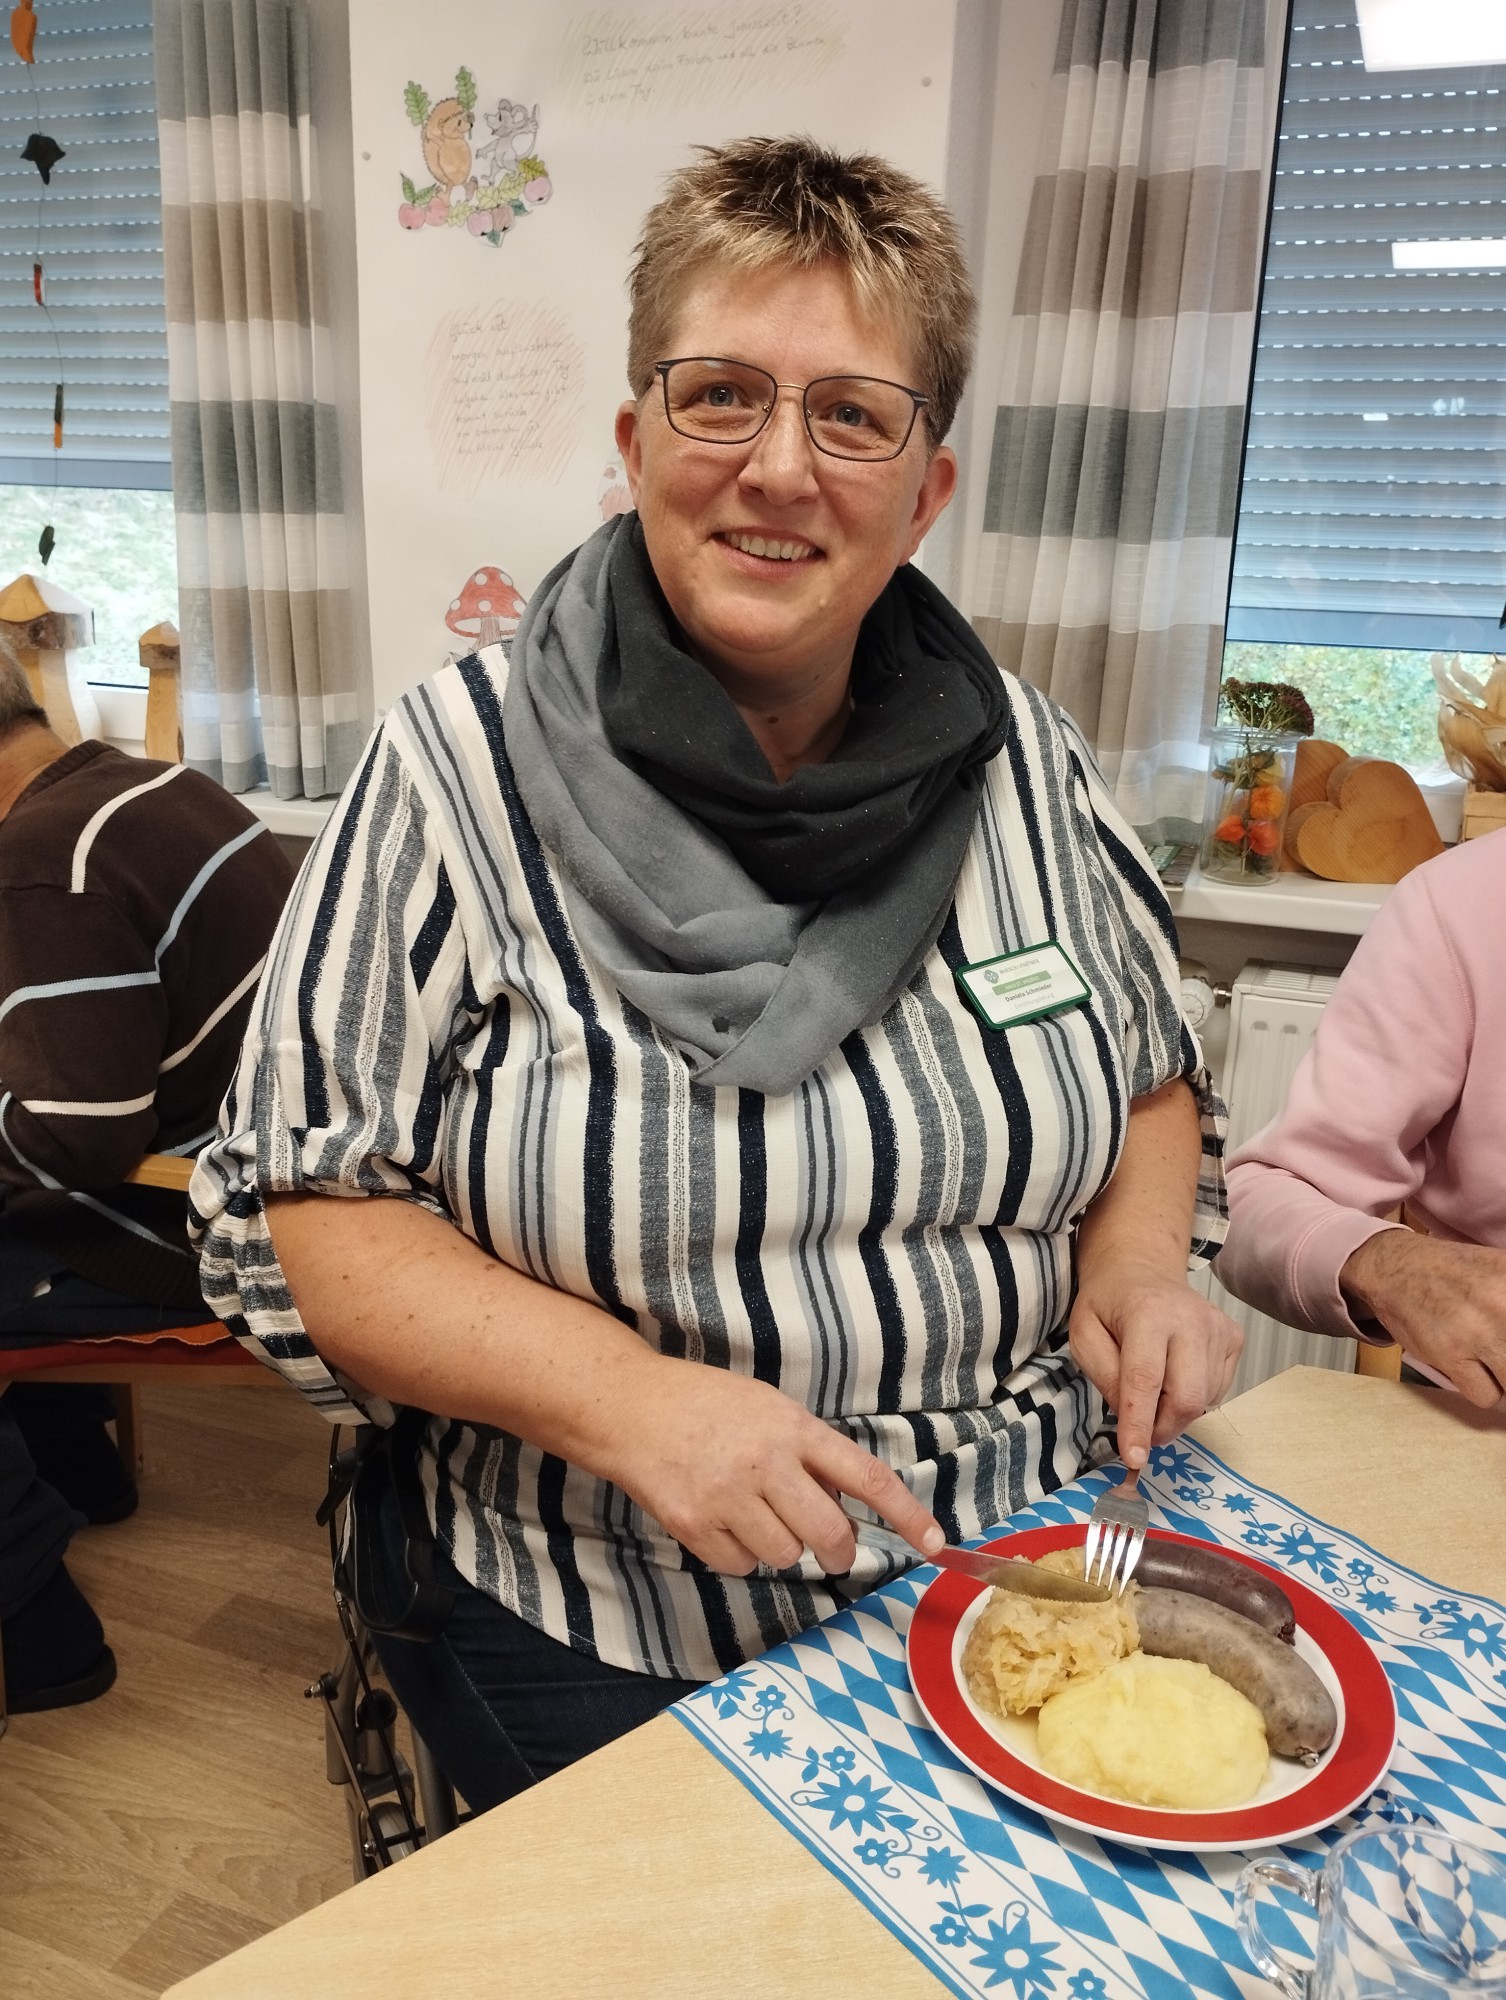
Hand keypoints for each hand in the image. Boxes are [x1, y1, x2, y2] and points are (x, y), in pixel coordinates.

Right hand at [604, 1355, 945, 1576]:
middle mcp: (765, 1463)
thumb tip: (843, 1510)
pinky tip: (721, 1521)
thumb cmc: (705, 1404)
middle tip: (831, 1549)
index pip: (867, 1476)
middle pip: (828, 1535)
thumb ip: (808, 1454)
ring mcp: (727, 1497)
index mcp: (793, 1428)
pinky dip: (739, 1555)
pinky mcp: (693, 1526)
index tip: (934, 1543)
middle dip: (837, 1551)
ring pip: (784, 1556)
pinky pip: (740, 1566)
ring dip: (780, 1547)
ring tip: (754, 1514)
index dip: (907, 1514)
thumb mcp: (768, 1409)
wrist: (629, 1408)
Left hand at [1069, 1265, 1243, 1469]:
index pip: (1145, 1379)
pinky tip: (1175, 1374)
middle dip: (1161, 1428)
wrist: (1143, 1269)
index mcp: (1148, 1313)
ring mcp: (1218, 1328)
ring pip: (1204, 1400)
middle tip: (1139, 1432)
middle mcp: (1191, 1319)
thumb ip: (1104, 1377)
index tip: (1133, 1458)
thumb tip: (1131, 1419)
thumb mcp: (1084, 1335)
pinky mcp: (1233, 1338)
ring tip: (1153, 1389)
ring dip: (1174, 1413)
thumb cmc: (1108, 1304)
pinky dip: (1193, 1397)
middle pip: (1186, 1398)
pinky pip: (1217, 1391)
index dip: (1139, 1424)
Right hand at [1340, 1231, 1505, 1407]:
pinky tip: (1473, 1369)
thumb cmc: (1455, 1274)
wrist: (1394, 1269)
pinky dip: (1484, 1389)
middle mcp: (1502, 1302)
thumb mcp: (1503, 1271)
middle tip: (1500, 1355)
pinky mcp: (1450, 1352)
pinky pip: (1488, 1396)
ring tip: (1493, 1361)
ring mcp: (1477, 1329)